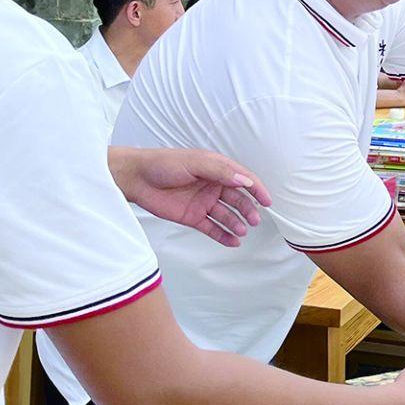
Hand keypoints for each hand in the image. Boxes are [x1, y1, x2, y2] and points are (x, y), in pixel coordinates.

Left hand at [107, 147, 268, 246]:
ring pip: (226, 215)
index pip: (242, 179)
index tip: (267, 201)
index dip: (257, 189)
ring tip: (243, 230)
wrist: (137, 178)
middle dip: (248, 209)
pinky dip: (224, 235)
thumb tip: (245, 181)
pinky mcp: (193, 217)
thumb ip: (221, 171)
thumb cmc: (164, 163)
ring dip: (237, 223)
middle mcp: (212, 186)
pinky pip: (212, 228)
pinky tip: (233, 241)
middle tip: (254, 220)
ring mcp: (203, 202)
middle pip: (237, 199)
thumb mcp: (195, 162)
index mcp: (216, 169)